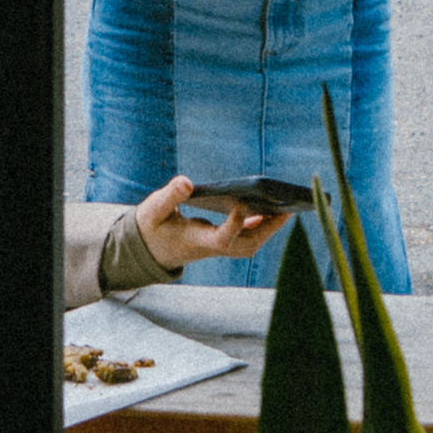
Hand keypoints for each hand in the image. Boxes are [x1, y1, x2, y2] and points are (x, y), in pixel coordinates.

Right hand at [136, 175, 294, 272]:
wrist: (146, 250)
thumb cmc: (150, 227)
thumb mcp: (153, 209)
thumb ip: (170, 196)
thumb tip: (187, 182)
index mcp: (194, 240)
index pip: (221, 240)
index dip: (234, 225)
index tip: (243, 204)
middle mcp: (210, 247)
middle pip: (245, 246)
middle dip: (267, 230)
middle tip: (286, 209)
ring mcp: (216, 247)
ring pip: (248, 245)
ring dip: (267, 229)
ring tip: (285, 207)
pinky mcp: (218, 242)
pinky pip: (244, 238)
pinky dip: (259, 225)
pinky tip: (269, 210)